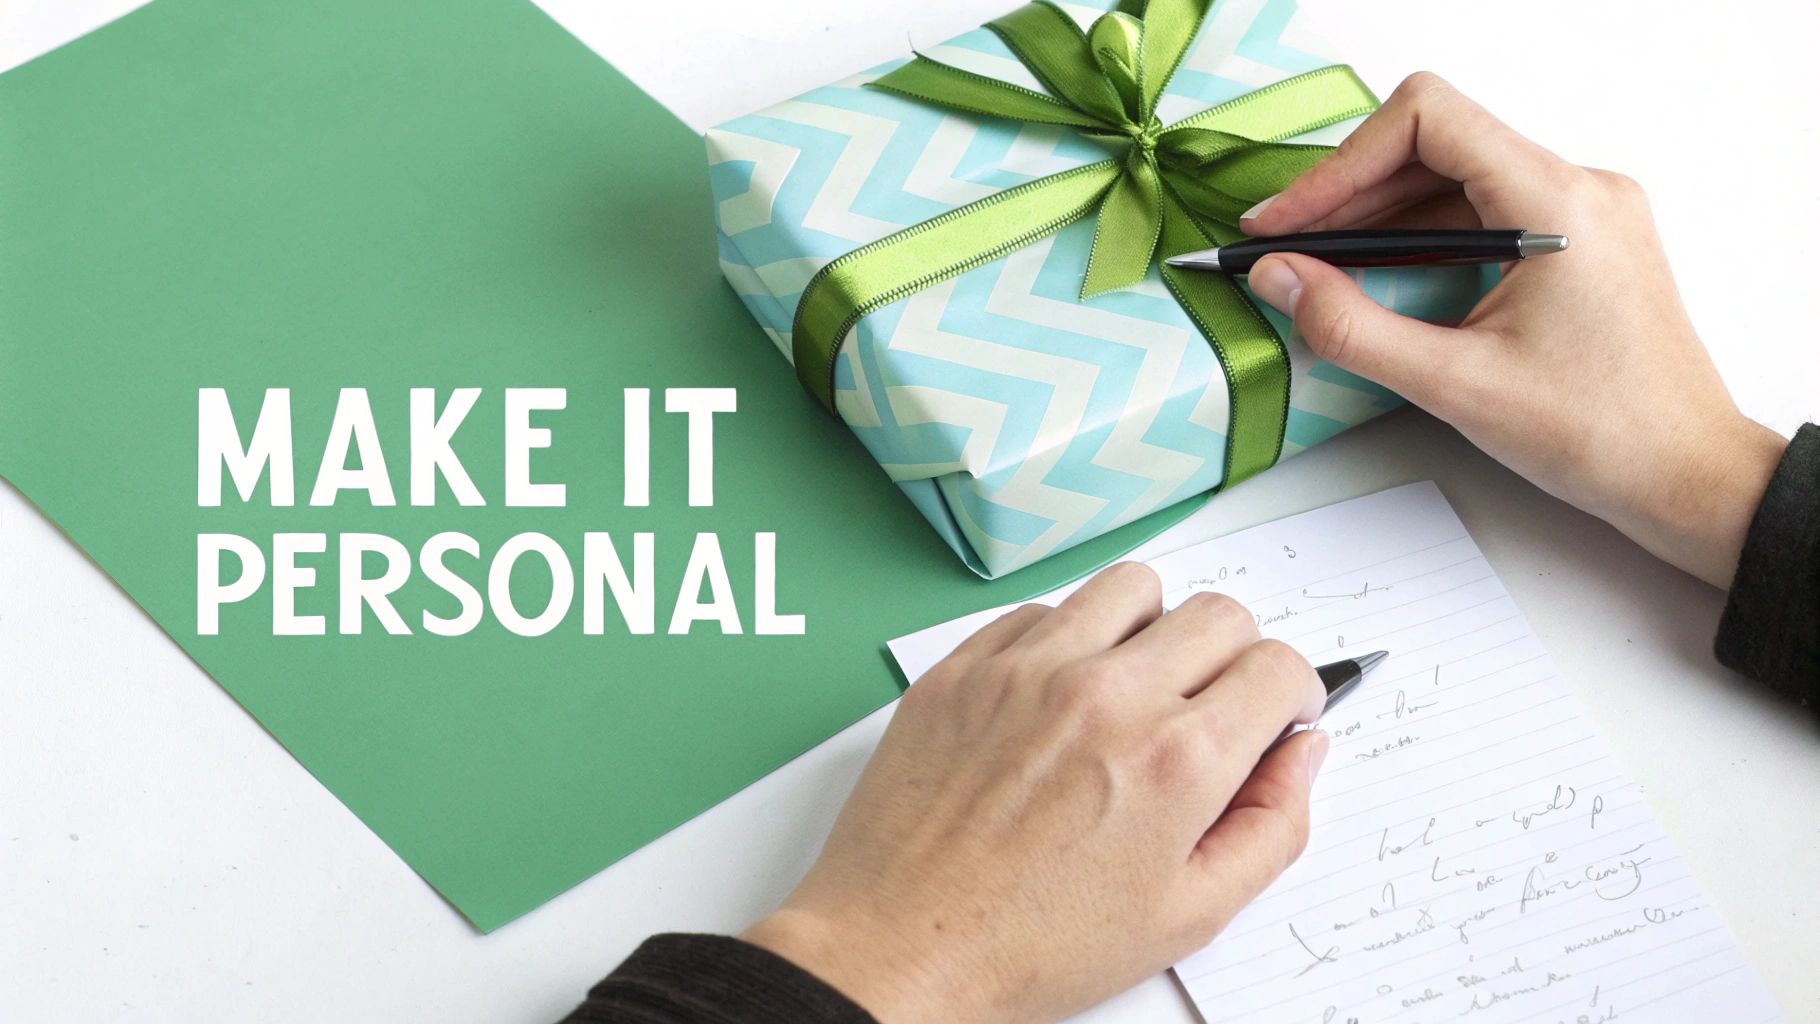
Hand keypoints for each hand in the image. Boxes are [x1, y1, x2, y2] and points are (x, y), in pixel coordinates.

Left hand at [743, 563, 1328, 1022]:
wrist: (904, 948)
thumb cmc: (1034, 946)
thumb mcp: (1189, 914)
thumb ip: (1272, 825)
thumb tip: (1302, 750)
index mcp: (1176, 759)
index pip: (1277, 664)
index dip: (1289, 693)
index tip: (1270, 716)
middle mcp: (1107, 694)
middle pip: (1217, 613)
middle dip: (1233, 657)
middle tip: (1208, 709)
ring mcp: (1029, 670)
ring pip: (1132, 587)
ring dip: (1153, 627)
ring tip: (1135, 687)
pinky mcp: (967, 665)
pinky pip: (1043, 611)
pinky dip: (1067, 640)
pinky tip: (1059, 699)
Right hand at [1241, 72, 1785, 587]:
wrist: (1686, 476)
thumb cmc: (1601, 434)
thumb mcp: (1455, 385)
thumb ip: (1352, 326)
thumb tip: (1278, 277)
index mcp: (1557, 202)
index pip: (1428, 120)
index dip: (1341, 164)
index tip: (1289, 221)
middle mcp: (1577, 188)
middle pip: (1434, 143)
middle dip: (1348, 191)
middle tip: (1283, 246)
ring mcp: (1582, 212)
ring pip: (1455, 176)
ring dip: (1379, 214)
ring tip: (1316, 265)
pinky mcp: (1577, 241)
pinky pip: (1483, 209)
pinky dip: (1420, 234)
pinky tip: (1377, 276)